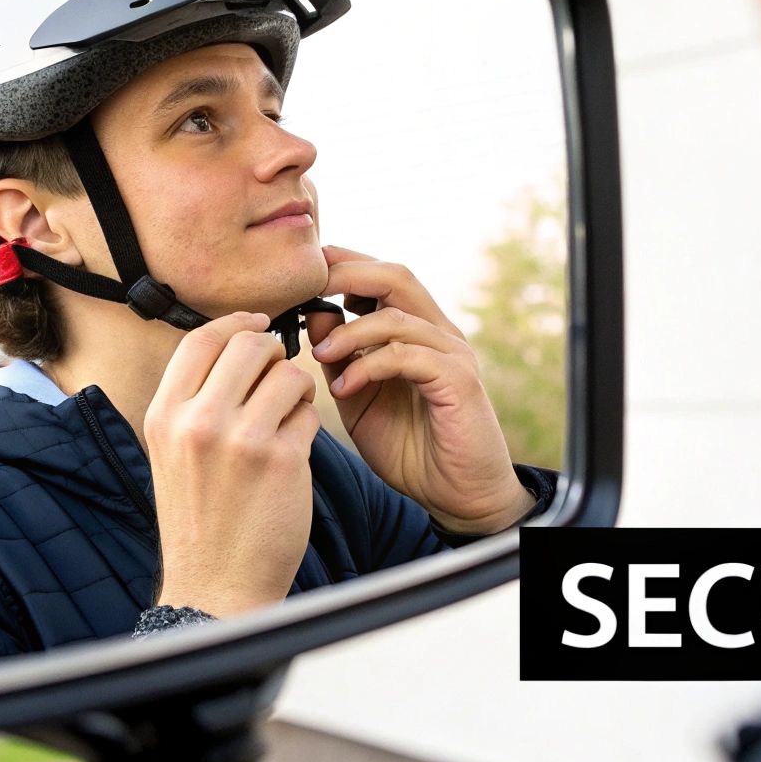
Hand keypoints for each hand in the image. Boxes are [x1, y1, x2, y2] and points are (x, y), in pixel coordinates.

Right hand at [142, 312, 318, 616]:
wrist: (215, 587)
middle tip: (278, 373)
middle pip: (249, 345)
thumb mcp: (172, 453)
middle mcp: (198, 422)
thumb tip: (231, 345)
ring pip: (288, 374)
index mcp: (164, 415)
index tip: (257, 324)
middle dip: (273, 352)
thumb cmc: (199, 520)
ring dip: (296, 387)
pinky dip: (306, 421)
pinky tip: (294, 445)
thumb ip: (193, 401)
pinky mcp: (282, 460)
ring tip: (287, 414)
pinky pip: (308, 413)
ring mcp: (242, 440)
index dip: (236, 323)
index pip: (201, 339)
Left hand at [306, 245, 535, 535]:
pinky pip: (409, 356)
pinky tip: (344, 388)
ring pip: (398, 316)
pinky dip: (370, 365)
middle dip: (347, 275)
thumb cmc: (410, 448)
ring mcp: (452, 353)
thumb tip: (313, 314)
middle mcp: (438, 333)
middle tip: (307, 290)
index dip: (344, 266)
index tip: (302, 276)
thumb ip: (340, 357)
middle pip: (395, 276)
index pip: (381, 278)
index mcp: (416, 331)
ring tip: (319, 353)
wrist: (456, 495)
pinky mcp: (458, 380)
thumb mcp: (358, 398)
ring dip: (350, 331)